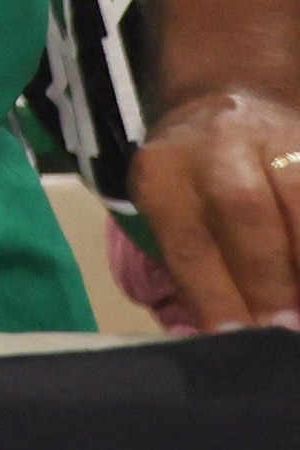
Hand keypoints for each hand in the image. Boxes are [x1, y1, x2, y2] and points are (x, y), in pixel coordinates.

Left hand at [127, 88, 299, 329]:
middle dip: (269, 281)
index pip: (188, 241)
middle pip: (242, 210)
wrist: (231, 106)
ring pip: (298, 196)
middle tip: (284, 335)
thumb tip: (220, 343)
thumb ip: (195, 273)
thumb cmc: (198, 189)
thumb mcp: (174, 216)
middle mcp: (216, 146)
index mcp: (164, 172)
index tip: (238, 343)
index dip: (216, 297)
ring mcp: (276, 138)